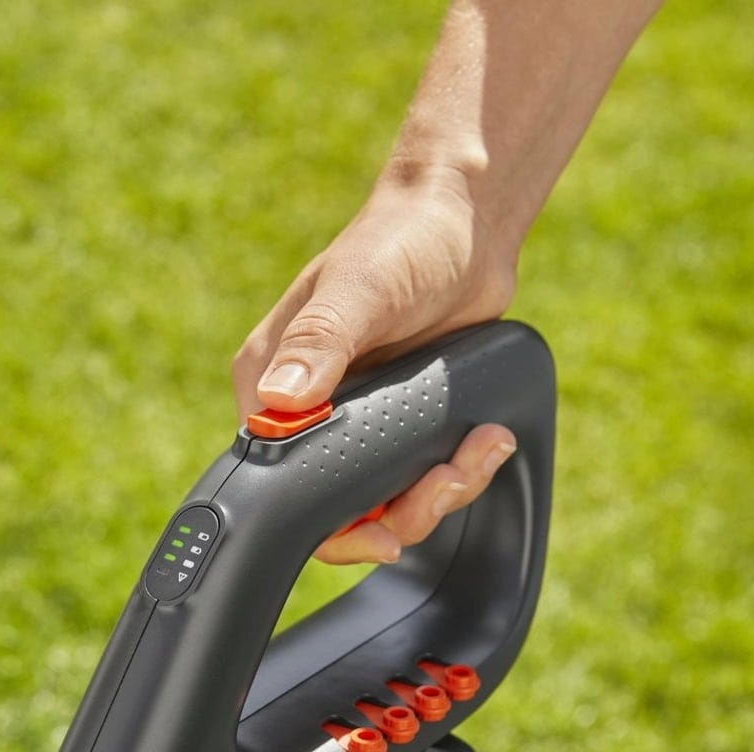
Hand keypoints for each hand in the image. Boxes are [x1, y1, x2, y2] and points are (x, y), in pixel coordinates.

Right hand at [232, 169, 519, 564]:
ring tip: (479, 454)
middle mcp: (304, 408)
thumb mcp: (361, 289)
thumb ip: (320, 342)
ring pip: (383, 501)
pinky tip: (485, 444)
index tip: (381, 526)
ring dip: (437, 495)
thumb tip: (280, 400)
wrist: (465, 223)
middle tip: (448, 482)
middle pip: (335, 506)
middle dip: (399, 512)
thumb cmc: (403, 240)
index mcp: (269, 382)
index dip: (329, 521)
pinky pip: (418, 476)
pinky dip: (456, 473)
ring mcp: (353, 418)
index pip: (277, 483)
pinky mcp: (397, 419)